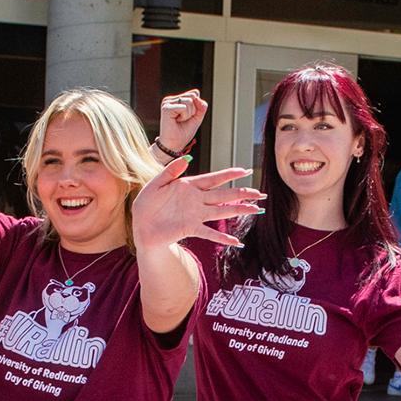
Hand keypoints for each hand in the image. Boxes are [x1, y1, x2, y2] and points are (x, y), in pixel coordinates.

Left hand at [130, 158, 263, 252]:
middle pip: (224, 195)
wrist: (141, 226)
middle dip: (242, 193)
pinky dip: (222, 238)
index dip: (229, 174)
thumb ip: (170, 171)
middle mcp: (196, 200)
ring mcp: (196, 215)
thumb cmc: (147, 204)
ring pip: (222, 212)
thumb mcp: (156, 183)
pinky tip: (236, 242)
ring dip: (239, 211)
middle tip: (260, 193)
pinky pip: (210, 233)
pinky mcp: (191, 228)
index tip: (245, 171)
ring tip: (256, 210)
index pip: (213, 178)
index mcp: (189, 186)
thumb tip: (186, 158)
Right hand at [157, 89, 206, 153]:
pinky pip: (184, 107)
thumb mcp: (197, 117)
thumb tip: (196, 97)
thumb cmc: (184, 132)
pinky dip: (184, 116)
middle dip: (193, 110)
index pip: (195, 93)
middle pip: (193, 96)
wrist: (174, 144)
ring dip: (188, 114)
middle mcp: (172, 99)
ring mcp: (167, 102)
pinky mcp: (166, 107)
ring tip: (179, 121)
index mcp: (178, 99)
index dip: (196, 107)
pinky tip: (176, 121)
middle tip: (183, 120)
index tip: (188, 117)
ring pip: (189, 101)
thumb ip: (202, 106)